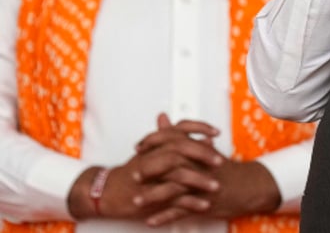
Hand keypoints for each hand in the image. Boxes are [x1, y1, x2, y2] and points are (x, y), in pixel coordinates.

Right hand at [67, 113, 221, 221]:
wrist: (105, 192)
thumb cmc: (132, 171)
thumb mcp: (151, 151)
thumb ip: (174, 140)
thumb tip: (199, 133)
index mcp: (156, 144)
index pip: (180, 128)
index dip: (200, 128)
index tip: (216, 132)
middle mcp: (154, 157)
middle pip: (182, 149)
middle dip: (203, 155)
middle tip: (220, 161)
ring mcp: (152, 178)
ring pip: (179, 175)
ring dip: (200, 181)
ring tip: (216, 186)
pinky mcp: (150, 197)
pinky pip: (173, 199)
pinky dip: (190, 203)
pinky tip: (204, 205)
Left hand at [135, 114, 281, 225]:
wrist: (249, 186)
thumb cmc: (224, 168)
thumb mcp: (203, 148)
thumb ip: (180, 133)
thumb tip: (163, 118)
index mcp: (199, 150)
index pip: (174, 139)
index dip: (154, 141)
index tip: (139, 147)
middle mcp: (200, 165)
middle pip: (171, 163)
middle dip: (150, 168)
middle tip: (133, 174)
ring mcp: (203, 184)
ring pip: (174, 188)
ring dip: (153, 195)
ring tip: (136, 200)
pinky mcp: (206, 202)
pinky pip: (182, 210)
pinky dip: (165, 216)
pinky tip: (151, 220)